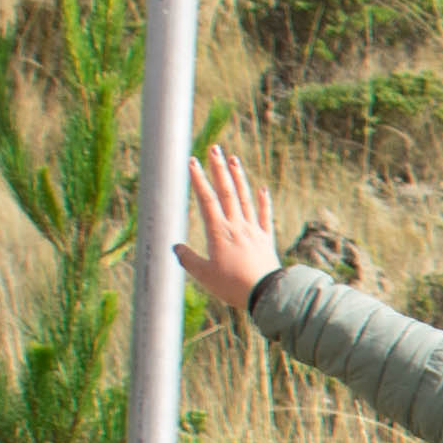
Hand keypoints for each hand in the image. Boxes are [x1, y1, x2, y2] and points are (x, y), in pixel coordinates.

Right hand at [176, 142, 282, 308]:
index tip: (192, 162)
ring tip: (234, 159)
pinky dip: (263, 201)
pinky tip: (262, 188)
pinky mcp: (266, 239)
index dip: (199, 180)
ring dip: (239, 178)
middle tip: (214, 149)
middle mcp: (237, 226)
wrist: (266, 294)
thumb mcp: (203, 275)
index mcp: (219, 232)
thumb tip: (176, 248)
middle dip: (219, 169)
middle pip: (227, 192)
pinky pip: (264, 216)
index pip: (207, 200)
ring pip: (245, 199)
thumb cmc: (232, 286)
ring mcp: (253, 230)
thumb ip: (188, 260)